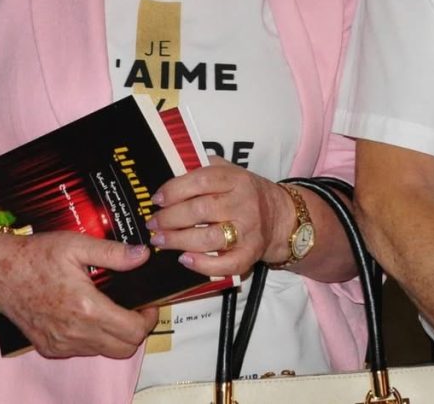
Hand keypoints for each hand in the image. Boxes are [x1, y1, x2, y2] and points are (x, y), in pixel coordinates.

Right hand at [0, 230, 158, 358]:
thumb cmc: (37, 255)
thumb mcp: (76, 245)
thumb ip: (113, 253)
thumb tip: (143, 255)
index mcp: (87, 308)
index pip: (134, 331)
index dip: (149, 318)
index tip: (148, 302)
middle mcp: (75, 333)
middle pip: (124, 349)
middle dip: (136, 329)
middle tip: (134, 307)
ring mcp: (60, 344)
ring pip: (104, 351)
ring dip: (115, 335)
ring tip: (111, 308)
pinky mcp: (48, 348)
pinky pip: (81, 351)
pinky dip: (92, 339)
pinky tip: (87, 315)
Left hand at [147, 156, 290, 276]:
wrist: (281, 218)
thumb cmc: (246, 193)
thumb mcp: (230, 172)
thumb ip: (205, 168)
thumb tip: (170, 170)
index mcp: (237, 179)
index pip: (203, 180)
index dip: (176, 189)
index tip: (157, 199)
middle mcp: (244, 203)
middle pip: (201, 210)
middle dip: (170, 218)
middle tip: (153, 223)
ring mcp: (248, 231)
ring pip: (208, 238)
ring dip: (178, 241)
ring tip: (160, 241)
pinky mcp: (250, 254)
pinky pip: (225, 265)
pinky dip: (202, 265)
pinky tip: (184, 259)